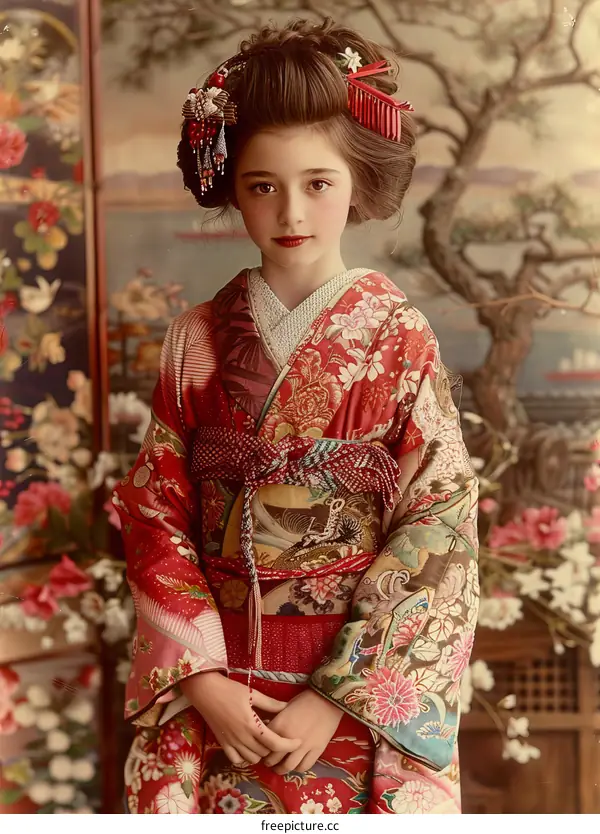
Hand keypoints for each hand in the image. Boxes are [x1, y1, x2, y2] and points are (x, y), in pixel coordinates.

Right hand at [180, 672, 301, 765]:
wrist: (206, 692)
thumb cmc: (230, 690)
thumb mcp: (253, 693)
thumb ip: (271, 703)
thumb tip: (287, 707)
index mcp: (251, 724)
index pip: (275, 742)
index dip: (289, 744)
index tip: (298, 741)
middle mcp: (242, 737)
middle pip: (265, 753)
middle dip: (275, 747)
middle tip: (279, 735)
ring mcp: (231, 743)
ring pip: (252, 759)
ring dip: (262, 753)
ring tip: (264, 740)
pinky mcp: (222, 744)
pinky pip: (236, 760)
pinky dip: (245, 758)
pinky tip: (249, 748)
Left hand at [263, 689, 342, 774]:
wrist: (328, 699)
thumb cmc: (305, 700)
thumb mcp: (285, 707)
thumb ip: (276, 721)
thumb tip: (268, 731)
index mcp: (279, 725)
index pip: (264, 744)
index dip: (261, 748)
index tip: (261, 749)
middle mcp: (289, 739)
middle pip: (273, 759)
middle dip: (268, 762)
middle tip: (268, 762)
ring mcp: (304, 747)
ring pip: (288, 767)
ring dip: (281, 770)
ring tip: (279, 768)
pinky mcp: (317, 750)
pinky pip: (304, 766)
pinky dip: (298, 768)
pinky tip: (295, 765)